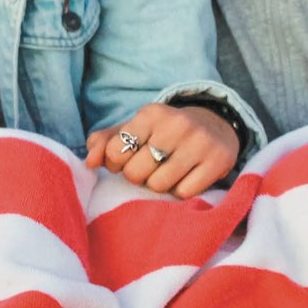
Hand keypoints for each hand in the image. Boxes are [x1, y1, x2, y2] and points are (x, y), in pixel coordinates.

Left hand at [84, 102, 237, 197]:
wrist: (215, 125)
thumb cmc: (163, 131)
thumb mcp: (135, 129)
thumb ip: (105, 142)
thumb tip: (89, 162)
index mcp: (151, 113)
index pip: (116, 150)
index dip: (115, 162)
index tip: (125, 159)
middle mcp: (176, 125)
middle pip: (136, 172)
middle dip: (137, 176)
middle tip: (147, 168)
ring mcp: (199, 143)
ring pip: (159, 185)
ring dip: (158, 185)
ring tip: (165, 172)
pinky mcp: (217, 162)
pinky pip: (184, 193)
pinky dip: (179, 191)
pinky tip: (184, 178)